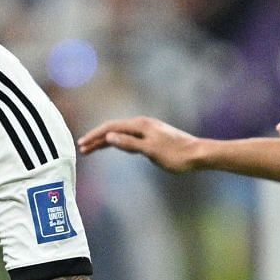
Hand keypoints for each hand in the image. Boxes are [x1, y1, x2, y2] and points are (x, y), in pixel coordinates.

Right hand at [75, 117, 201, 173]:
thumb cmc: (176, 155)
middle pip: (114, 129)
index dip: (95, 136)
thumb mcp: (151, 151)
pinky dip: (118, 142)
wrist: (198, 155)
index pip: (111, 128)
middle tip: (82, 149)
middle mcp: (142, 124)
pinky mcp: (152, 137)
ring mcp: (147, 130)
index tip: (82, 145)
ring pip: (121, 133)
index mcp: (140, 125)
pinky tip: (114, 146)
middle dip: (97, 138)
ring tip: (92, 149)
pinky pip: (129, 137)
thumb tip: (109, 136)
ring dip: (106, 141)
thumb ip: (129, 143)